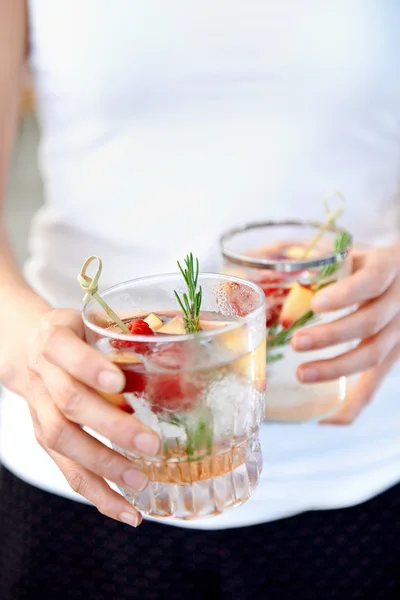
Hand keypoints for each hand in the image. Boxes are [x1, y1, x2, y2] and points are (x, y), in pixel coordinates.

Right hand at [27, 308, 160, 525]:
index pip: (65, 351)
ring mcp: (40, 409)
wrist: (28, 349)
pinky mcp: (44, 438)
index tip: (119, 382)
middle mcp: (42, 374)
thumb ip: (127, 334)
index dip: (89, 368)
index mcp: (54, 338)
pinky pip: (67, 469)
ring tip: (139, 482)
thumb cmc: (74, 334)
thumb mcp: (93, 322)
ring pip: (64, 441)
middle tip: (150, 444)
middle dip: (111, 426)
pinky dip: (97, 493)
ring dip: (104, 465)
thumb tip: (183, 352)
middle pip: (69, 403)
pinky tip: (125, 509)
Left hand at [291, 244, 399, 423]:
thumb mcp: (355, 255)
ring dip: (336, 368)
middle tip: (296, 341)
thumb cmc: (372, 264)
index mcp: (388, 268)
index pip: (371, 281)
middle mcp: (399, 302)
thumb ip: (326, 266)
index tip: (316, 303)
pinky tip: (328, 418)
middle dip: (331, 335)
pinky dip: (354, 405)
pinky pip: (376, 384)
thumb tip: (276, 274)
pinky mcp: (396, 355)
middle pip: (369, 323)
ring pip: (373, 355)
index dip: (346, 294)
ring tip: (302, 373)